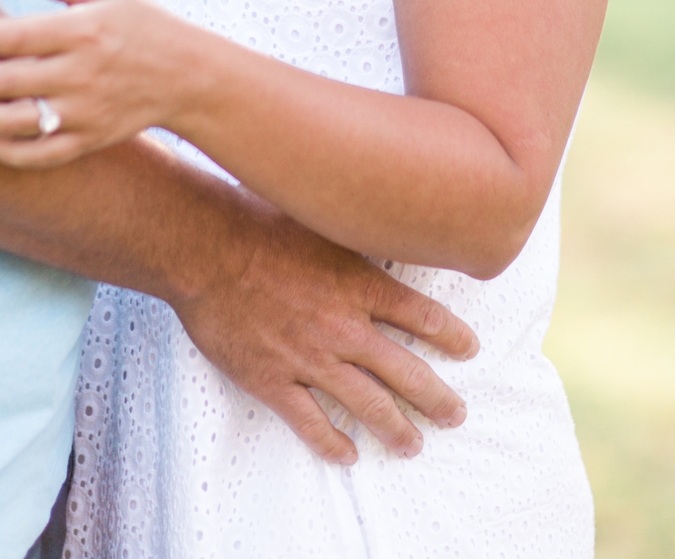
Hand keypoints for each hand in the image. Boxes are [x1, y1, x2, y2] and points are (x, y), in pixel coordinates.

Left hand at [0, 0, 199, 166]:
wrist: (189, 76)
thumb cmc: (140, 21)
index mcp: (81, 32)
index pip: (11, 35)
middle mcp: (79, 76)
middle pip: (0, 82)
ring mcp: (82, 114)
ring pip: (8, 124)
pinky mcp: (86, 141)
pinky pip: (35, 155)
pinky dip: (1, 149)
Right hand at [174, 192, 479, 464]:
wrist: (206, 247)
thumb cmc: (260, 222)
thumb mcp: (323, 220)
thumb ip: (357, 237)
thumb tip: (387, 226)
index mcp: (359, 283)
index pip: (421, 316)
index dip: (450, 335)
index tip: (468, 348)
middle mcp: (344, 326)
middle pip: (405, 371)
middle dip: (436, 398)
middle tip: (455, 415)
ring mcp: (310, 358)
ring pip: (366, 405)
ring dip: (395, 429)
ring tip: (413, 444)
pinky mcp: (273, 380)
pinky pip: (310, 422)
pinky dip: (332, 443)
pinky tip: (347, 454)